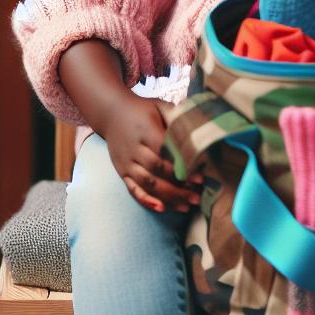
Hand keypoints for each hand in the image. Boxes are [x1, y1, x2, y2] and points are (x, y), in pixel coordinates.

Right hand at [97, 92, 203, 212]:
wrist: (111, 112)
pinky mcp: (122, 172)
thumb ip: (178, 117)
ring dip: (167, 197)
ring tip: (187, 206)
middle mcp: (134, 149)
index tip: (200, 177)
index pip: (165, 152)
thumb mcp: (160, 106)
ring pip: (146, 184)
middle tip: (198, 196)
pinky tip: (162, 208)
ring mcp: (127, 163)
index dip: (182, 166)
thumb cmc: (143, 109)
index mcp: (146, 131)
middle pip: (156, 171)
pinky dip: (146, 200)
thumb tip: (203, 124)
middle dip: (178, 187)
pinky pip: (133, 189)